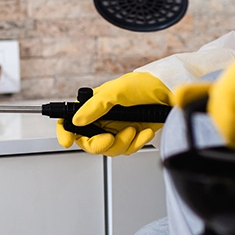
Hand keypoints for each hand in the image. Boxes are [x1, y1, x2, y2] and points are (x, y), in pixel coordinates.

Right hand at [56, 72, 173, 156]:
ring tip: (133, 129)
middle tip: (109, 138)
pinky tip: (145, 131)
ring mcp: (117, 129)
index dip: (65, 132)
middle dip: (100, 144)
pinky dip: (137, 142)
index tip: (67, 141)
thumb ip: (94, 106)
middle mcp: (103, 119)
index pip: (72, 121)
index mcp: (94, 106)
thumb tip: (77, 120)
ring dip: (123, 142)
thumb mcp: (116, 91)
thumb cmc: (144, 85)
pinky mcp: (132, 137)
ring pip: (110, 150)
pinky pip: (128, 149)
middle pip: (89, 142)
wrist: (169, 92)